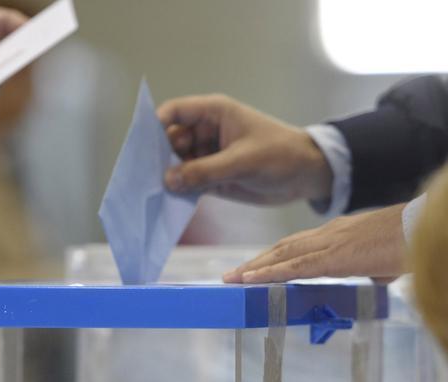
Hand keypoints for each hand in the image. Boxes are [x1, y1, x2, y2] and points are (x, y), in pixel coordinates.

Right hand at [158, 95, 332, 203]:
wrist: (307, 175)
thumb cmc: (281, 155)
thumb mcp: (243, 162)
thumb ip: (205, 171)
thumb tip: (167, 180)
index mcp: (213, 113)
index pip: (174, 112)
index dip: (155, 126)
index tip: (141, 148)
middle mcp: (205, 132)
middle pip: (169, 140)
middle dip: (157, 158)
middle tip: (143, 178)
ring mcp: (208, 155)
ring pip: (177, 164)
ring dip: (167, 178)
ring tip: (151, 194)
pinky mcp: (212, 177)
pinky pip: (188, 182)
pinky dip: (179, 191)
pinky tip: (167, 203)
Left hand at [223, 203, 406, 282]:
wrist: (429, 230)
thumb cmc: (416, 245)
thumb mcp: (388, 262)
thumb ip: (375, 271)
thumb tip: (375, 282)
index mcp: (342, 234)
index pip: (300, 245)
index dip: (276, 256)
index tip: (257, 266)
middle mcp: (330, 234)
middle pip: (284, 247)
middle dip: (257, 261)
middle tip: (232, 274)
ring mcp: (331, 243)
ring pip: (283, 254)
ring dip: (255, 267)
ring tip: (232, 279)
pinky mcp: (335, 257)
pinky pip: (295, 266)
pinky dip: (269, 273)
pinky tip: (250, 280)